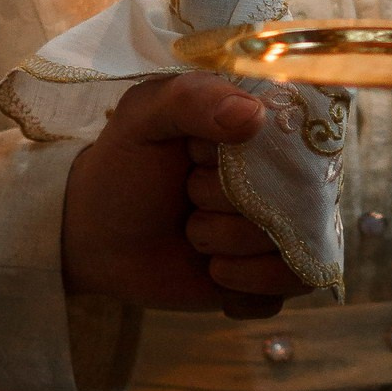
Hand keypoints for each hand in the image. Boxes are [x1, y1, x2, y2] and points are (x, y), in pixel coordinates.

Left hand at [62, 75, 298, 319]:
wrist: (98, 236)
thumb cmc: (124, 167)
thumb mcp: (144, 117)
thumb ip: (191, 99)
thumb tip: (254, 116)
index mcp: (263, 128)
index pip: (293, 149)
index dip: (242, 166)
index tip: (195, 157)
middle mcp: (282, 177)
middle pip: (293, 207)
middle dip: (225, 213)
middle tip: (189, 199)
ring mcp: (280, 226)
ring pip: (292, 253)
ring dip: (232, 255)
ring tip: (196, 238)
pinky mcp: (271, 272)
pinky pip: (290, 288)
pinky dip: (247, 291)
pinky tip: (213, 274)